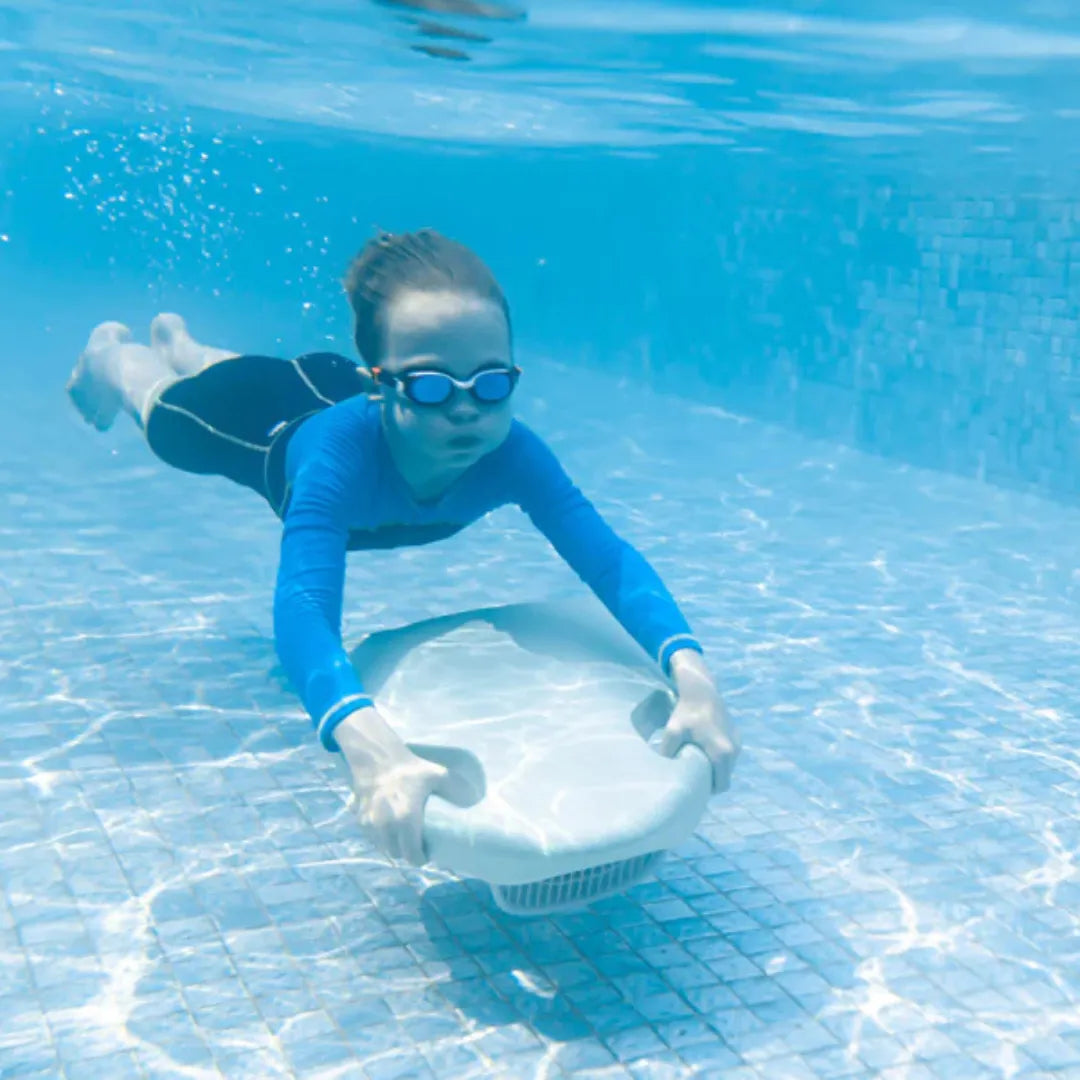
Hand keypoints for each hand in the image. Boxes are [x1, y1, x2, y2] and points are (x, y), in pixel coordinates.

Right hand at [334, 706, 447, 865]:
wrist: (379, 760)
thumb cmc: (410, 770)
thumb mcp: (437, 776)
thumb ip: (457, 788)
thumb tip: (476, 799)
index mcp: (406, 820)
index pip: (412, 855)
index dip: (420, 858)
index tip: (426, 854)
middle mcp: (386, 827)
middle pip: (397, 854)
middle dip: (407, 854)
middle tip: (416, 847)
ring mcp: (370, 825)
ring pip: (383, 848)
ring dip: (392, 846)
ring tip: (403, 839)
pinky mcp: (360, 820)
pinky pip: (371, 838)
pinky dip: (380, 837)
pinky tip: (388, 829)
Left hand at [657, 649, 741, 793]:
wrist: (700, 690)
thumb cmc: (685, 713)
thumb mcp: (672, 732)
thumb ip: (668, 753)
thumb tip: (664, 773)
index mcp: (723, 754)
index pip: (721, 785)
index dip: (709, 790)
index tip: (696, 787)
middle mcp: (734, 750)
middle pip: (725, 777)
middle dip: (712, 780)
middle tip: (694, 775)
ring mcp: (737, 742)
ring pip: (727, 766)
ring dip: (715, 767)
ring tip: (698, 759)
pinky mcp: (736, 734)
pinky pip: (729, 753)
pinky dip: (718, 755)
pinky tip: (704, 746)